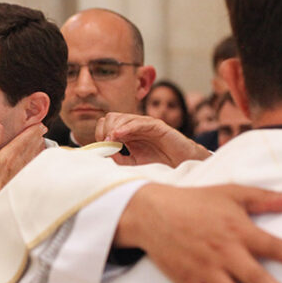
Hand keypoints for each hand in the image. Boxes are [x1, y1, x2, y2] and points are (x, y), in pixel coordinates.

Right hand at [0, 123, 46, 235]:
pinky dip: (36, 158)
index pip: (26, 138)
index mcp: (9, 155)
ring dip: (38, 146)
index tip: (38, 124)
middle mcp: (18, 163)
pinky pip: (32, 165)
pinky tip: (36, 156)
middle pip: (33, 145)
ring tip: (40, 139)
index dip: (34, 130)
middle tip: (41, 128)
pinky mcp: (21, 180)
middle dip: (38, 136)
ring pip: (34, 155)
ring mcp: (22, 172)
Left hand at [96, 113, 211, 166]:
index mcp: (127, 133)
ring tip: (110, 140)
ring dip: (113, 128)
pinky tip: (119, 135)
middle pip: (111, 117)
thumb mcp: (133, 163)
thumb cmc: (159, 164)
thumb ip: (118, 158)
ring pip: (122, 117)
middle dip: (105, 129)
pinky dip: (127, 127)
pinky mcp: (157, 125)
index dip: (101, 133)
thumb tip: (103, 152)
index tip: (100, 146)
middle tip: (105, 143)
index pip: (107, 124)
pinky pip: (139, 122)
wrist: (182, 164)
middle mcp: (134, 126)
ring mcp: (145, 124)